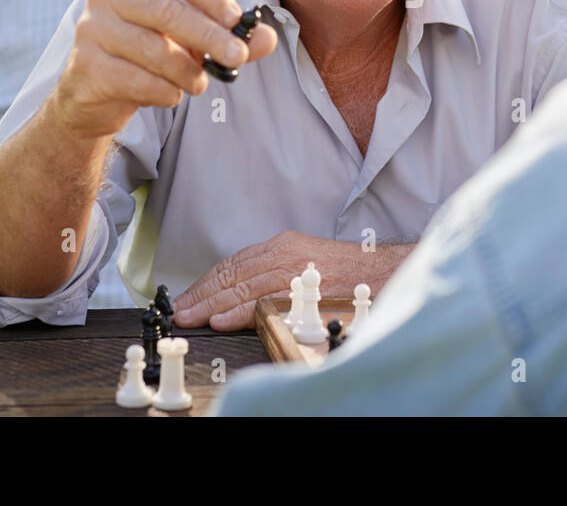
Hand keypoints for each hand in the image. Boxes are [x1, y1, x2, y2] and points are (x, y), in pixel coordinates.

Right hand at [51, 0, 277, 139]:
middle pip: (167, 10)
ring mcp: (92, 30)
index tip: (236, 17)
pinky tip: (170, 95)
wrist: (91, 98)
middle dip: (209, 36)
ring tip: (200, 85)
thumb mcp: (190, 45)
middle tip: (238, 56)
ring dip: (187, 72)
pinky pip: (137, 80)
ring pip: (154, 49)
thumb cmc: (147, 60)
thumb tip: (268, 38)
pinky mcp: (85, 66)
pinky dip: (164, 92)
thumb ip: (229, 39)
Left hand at [173, 230, 413, 330]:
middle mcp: (286, 254)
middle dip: (201, 294)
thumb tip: (240, 300)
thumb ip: (276, 277)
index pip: (234, 264)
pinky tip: (222, 319)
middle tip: (178, 312)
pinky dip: (241, 311)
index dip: (206, 282)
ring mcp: (295, 271)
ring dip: (212, 304)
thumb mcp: (306, 265)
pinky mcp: (307, 289)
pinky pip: (266, 302)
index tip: (187, 298)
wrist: (387, 271)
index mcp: (283, 247)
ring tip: (191, 318)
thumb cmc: (348, 273)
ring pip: (244, 287)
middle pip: (233, 274)